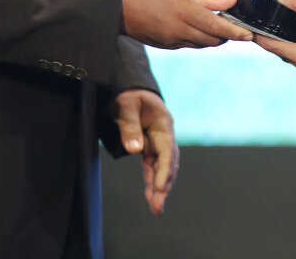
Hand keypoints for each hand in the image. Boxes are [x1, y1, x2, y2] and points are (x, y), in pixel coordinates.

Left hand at [110, 89, 178, 213]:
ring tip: (155, 207)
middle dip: (164, 185)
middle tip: (157, 206)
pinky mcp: (149, 146)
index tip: (160, 187)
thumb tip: (135, 150)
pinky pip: (152, 165)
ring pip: (161, 167)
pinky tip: (149, 194)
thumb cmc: (128, 95)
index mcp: (163, 123)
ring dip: (158, 186)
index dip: (165, 170)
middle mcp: (163, 134)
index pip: (167, 151)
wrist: (128, 88)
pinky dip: (151, 179)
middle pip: (168, 163)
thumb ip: (130, 126)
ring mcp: (157, 141)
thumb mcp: (126, 106)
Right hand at [122, 0, 252, 48]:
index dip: (236, 31)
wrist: (118, 5)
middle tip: (236, 24)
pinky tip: (200, 26)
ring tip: (218, 22)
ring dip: (215, 36)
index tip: (249, 33)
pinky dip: (201, 38)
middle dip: (228, 34)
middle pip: (214, 39)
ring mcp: (173, 40)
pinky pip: (191, 45)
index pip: (217, 26)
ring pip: (204, 44)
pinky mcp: (167, 46)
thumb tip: (231, 1)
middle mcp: (180, 29)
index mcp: (184, 11)